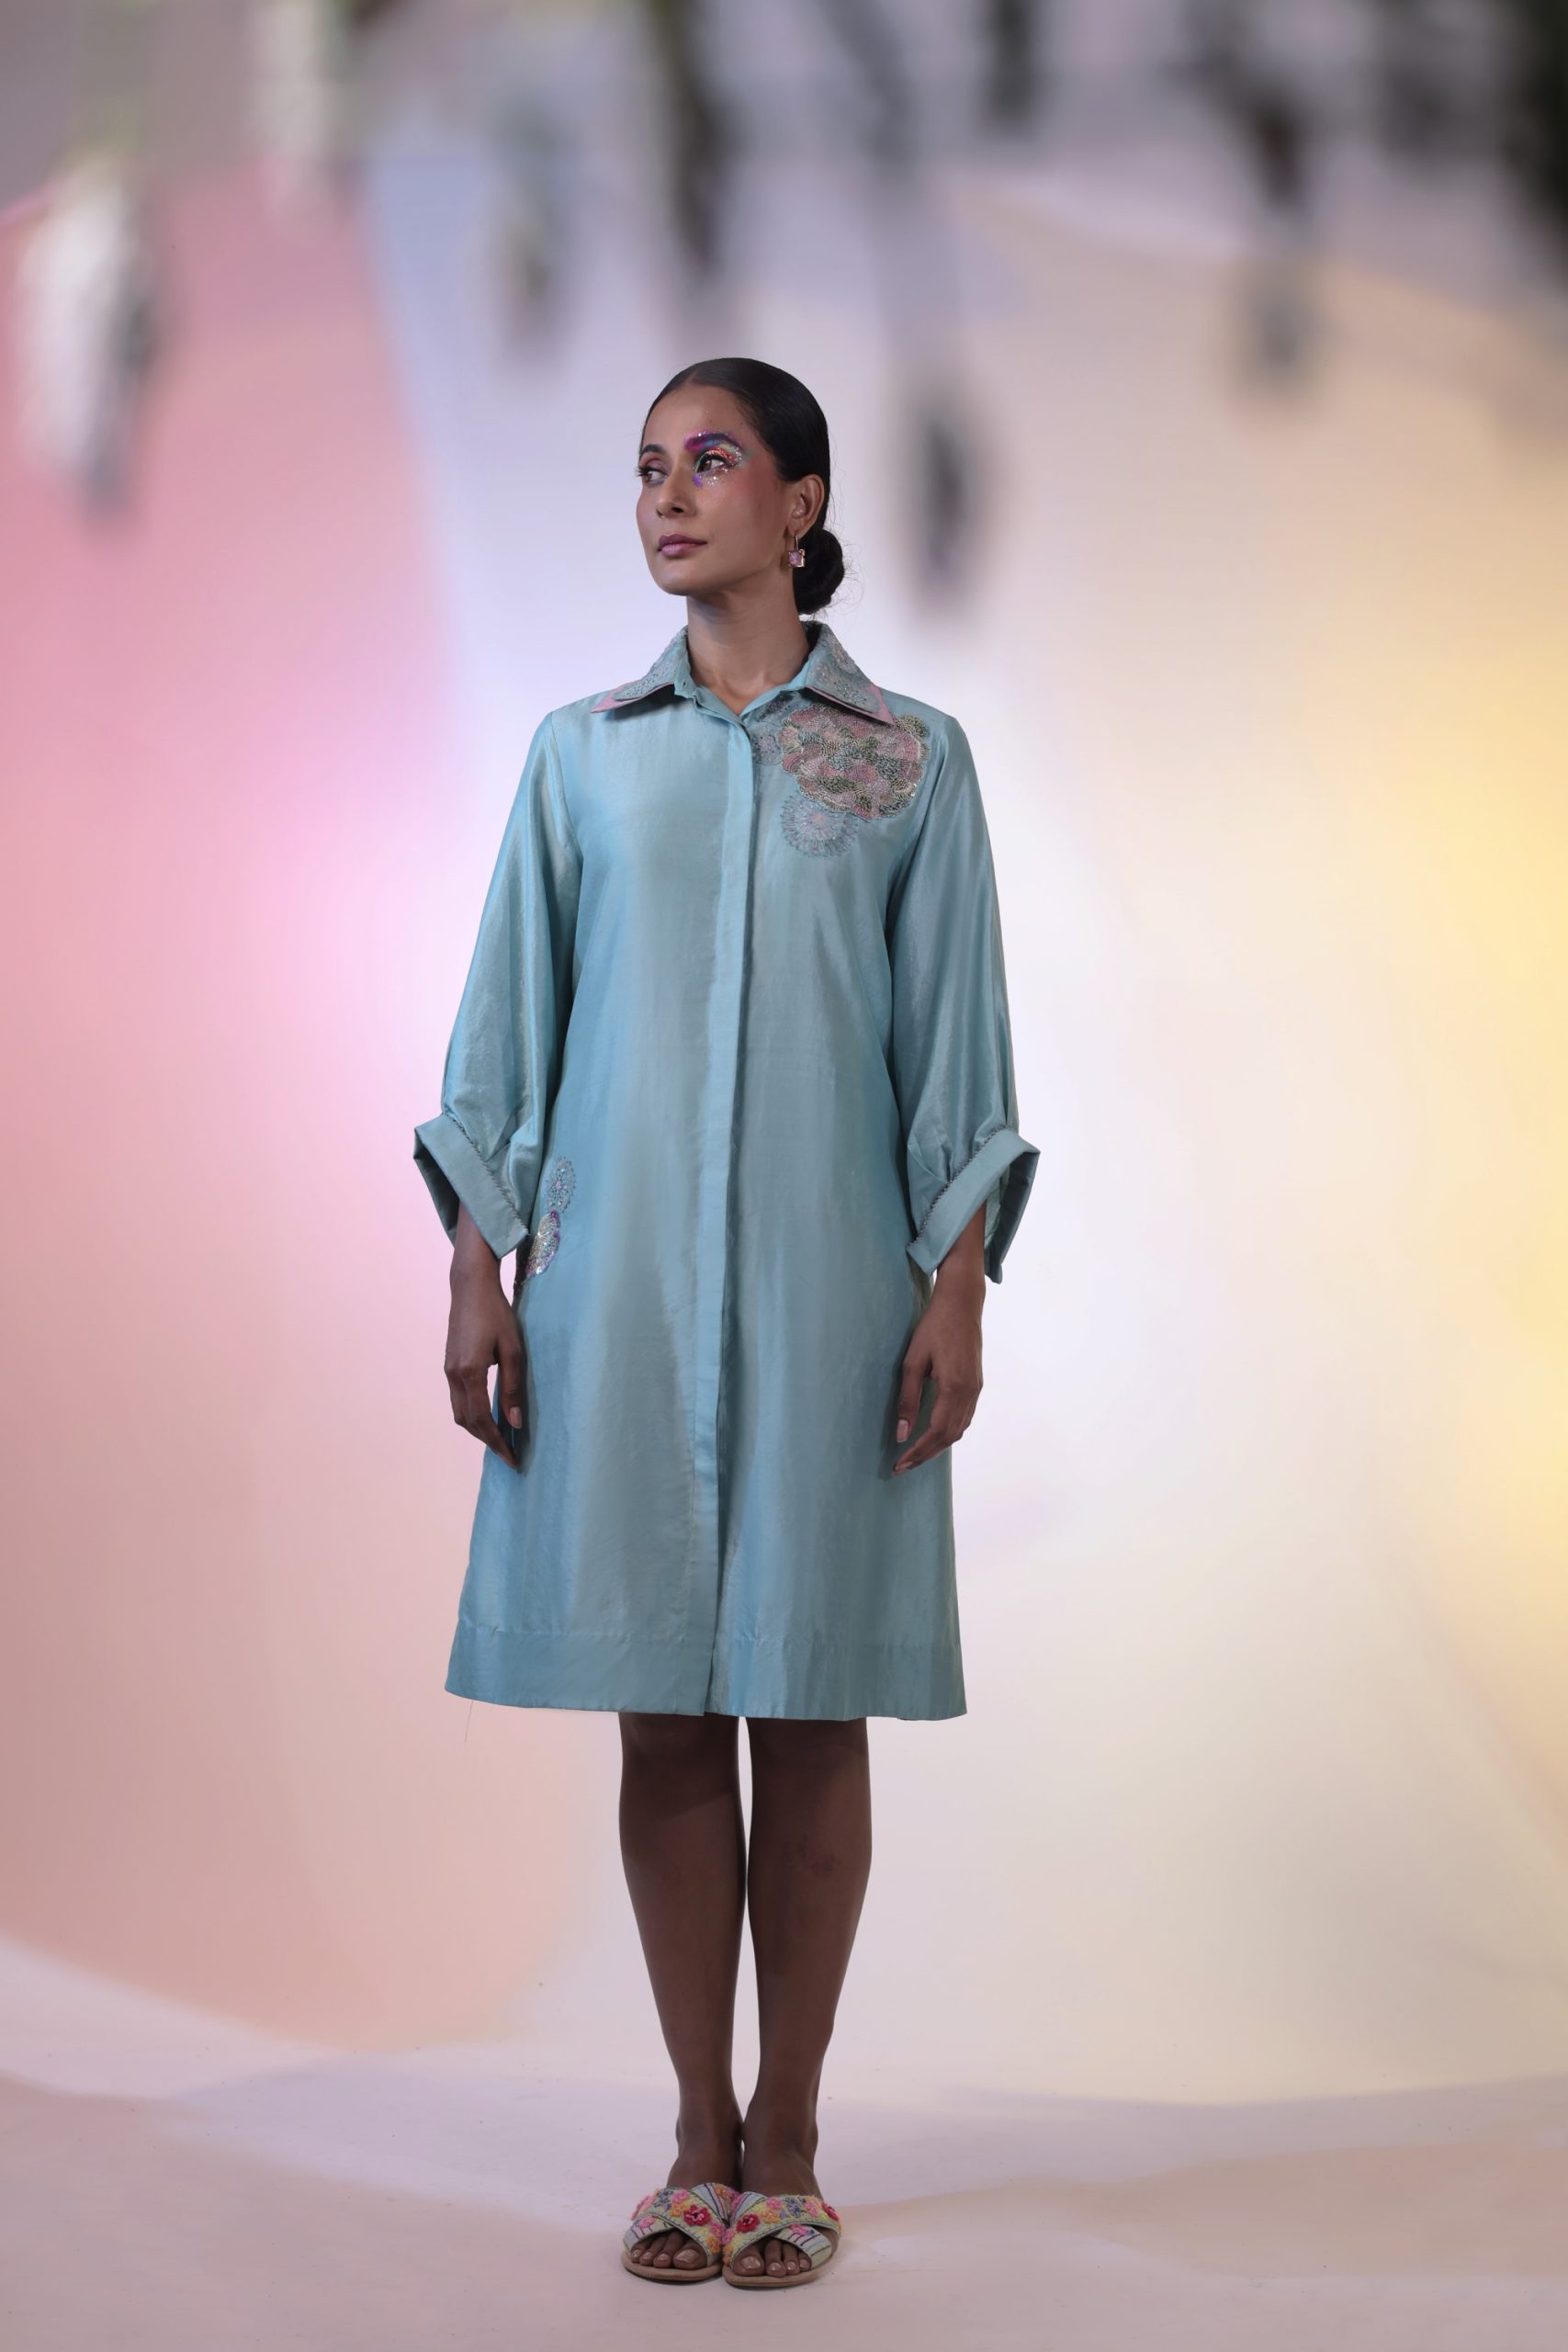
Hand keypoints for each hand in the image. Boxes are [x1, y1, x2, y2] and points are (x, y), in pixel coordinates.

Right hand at [445, 1207, 525, 1465]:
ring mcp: (448, 1370)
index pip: (482, 1420)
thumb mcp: (513, 1350)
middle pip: (467, 1422)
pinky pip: (458, 1399)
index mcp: (470, 1373)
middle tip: (508, 1454)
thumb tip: (515, 1423)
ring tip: (500, 1438)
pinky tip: (487, 1416)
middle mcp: (454, 1375)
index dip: (497, 1442)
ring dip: (478, 1429)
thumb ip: (512, 1388)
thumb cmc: (496, 1313)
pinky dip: (472, 1414)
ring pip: (459, 1413)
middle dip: (487, 1441)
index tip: (511, 1458)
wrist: (469, 1287)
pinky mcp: (449, 1364)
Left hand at [891, 1272, 982, 1472]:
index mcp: (954, 1388)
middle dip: (925, 1455)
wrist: (962, 1304)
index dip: (917, 1452)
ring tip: (915, 1455)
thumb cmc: (934, 1327)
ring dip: (937, 1447)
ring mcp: (975, 1390)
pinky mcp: (976, 1385)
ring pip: (958, 1430)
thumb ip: (907, 1400)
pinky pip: (964, 1418)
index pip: (936, 1433)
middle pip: (949, 1437)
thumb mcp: (913, 1362)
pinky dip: (948, 1433)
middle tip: (902, 1467)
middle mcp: (969, 1393)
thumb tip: (902, 1434)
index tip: (899, 1464)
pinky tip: (934, 1434)